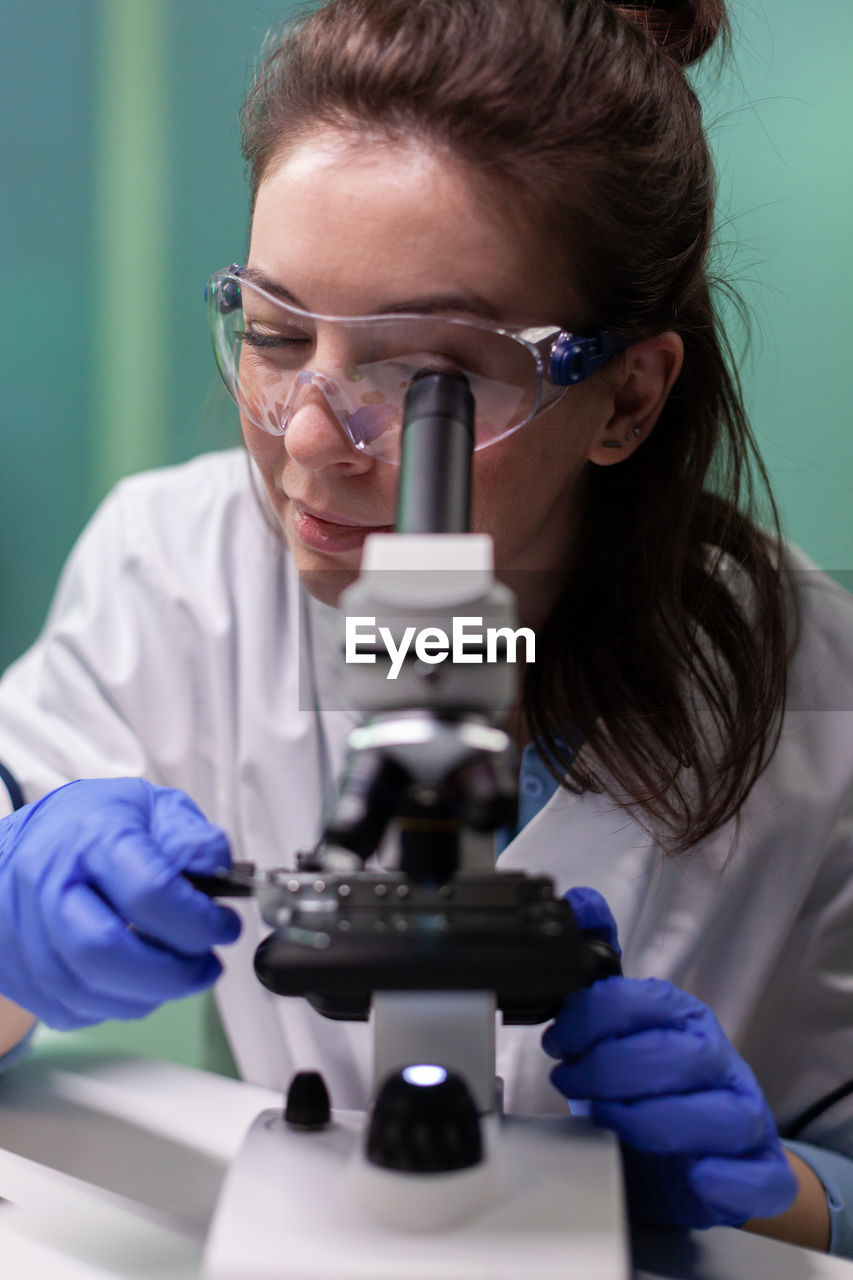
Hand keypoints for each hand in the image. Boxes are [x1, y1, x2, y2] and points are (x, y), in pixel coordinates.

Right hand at [0, 778, 241, 1029]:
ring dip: (148, 995)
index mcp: (92, 838)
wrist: (24, 842)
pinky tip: (138, 983)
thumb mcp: (153, 807)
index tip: (226, 927)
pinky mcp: (18, 972)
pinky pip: (71, 1010)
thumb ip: (192, 838)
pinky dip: (116, 1006)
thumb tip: (223, 872)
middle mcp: (49, 885)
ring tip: (178, 974)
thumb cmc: (94, 825)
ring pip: (86, 991)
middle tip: (207, 967)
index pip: (147, 892)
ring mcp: (25, 932)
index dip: (198, 920)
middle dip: (171, 974)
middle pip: (105, 951)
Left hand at [544, 887, 796, 1228]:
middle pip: (673, 1056)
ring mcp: (743, 1115)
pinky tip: (690, 1172)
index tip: (557, 1038)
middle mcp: (717, 1060)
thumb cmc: (649, 1087)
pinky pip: (751, 1176)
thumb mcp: (618, 1029)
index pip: (643, 1002)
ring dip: (647, 1121)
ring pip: (711, 1115)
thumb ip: (596, 973)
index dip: (591, 1019)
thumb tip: (578, 901)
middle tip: (570, 1080)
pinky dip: (721, 1177)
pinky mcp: (759, 1172)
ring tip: (605, 1121)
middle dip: (608, 1070)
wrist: (691, 1158)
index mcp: (682, 1018)